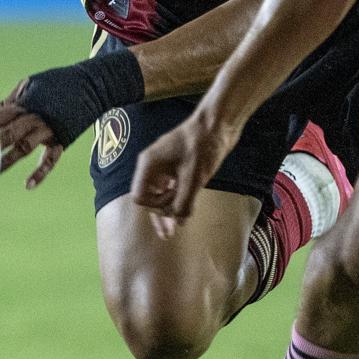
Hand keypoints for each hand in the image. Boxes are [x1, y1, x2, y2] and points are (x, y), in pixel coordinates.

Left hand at [0, 86, 63, 188]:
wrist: (92, 84)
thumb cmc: (58, 83)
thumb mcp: (32, 84)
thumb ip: (12, 100)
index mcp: (25, 102)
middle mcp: (35, 116)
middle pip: (9, 133)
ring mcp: (49, 129)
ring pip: (25, 148)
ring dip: (8, 160)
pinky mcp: (63, 139)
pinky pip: (50, 159)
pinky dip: (40, 173)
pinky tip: (27, 186)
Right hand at [131, 110, 239, 237]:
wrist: (219, 123)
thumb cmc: (203, 146)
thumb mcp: (194, 179)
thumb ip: (184, 202)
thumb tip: (179, 223)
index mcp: (149, 164)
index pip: (140, 197)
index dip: (155, 208)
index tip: (172, 207)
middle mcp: (152, 165)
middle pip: (148, 197)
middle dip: (159, 215)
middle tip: (168, 235)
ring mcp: (164, 165)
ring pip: (159, 194)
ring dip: (168, 208)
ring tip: (175, 227)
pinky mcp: (176, 166)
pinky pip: (170, 187)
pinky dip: (175, 199)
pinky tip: (183, 211)